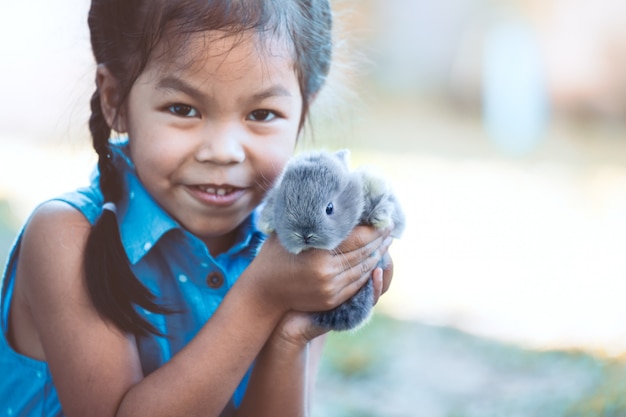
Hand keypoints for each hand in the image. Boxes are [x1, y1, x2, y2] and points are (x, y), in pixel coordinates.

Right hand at [250, 225, 391, 314]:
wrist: (262, 293)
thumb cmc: (274, 255)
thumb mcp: (290, 231)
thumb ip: (311, 218)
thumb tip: (333, 199)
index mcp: (319, 253)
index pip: (358, 238)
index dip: (375, 228)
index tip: (384, 217)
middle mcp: (328, 272)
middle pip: (365, 253)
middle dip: (380, 239)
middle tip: (390, 225)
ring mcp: (331, 289)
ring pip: (364, 269)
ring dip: (378, 254)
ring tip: (386, 241)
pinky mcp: (332, 300)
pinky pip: (358, 283)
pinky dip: (369, 270)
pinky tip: (374, 259)